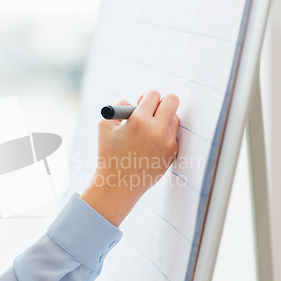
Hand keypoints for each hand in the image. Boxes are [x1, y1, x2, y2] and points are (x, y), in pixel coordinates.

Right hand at [80, 90, 179, 226]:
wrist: (117, 185)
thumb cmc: (109, 154)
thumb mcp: (105, 126)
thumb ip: (120, 107)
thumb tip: (135, 102)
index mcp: (139, 121)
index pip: (153, 95)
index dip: (146, 97)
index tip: (140, 103)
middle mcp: (157, 131)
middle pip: (173, 100)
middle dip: (162, 101)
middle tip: (153, 110)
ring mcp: (167, 143)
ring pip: (174, 119)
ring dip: (163, 119)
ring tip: (148, 132)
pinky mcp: (172, 154)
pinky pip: (173, 136)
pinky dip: (164, 136)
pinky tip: (149, 147)